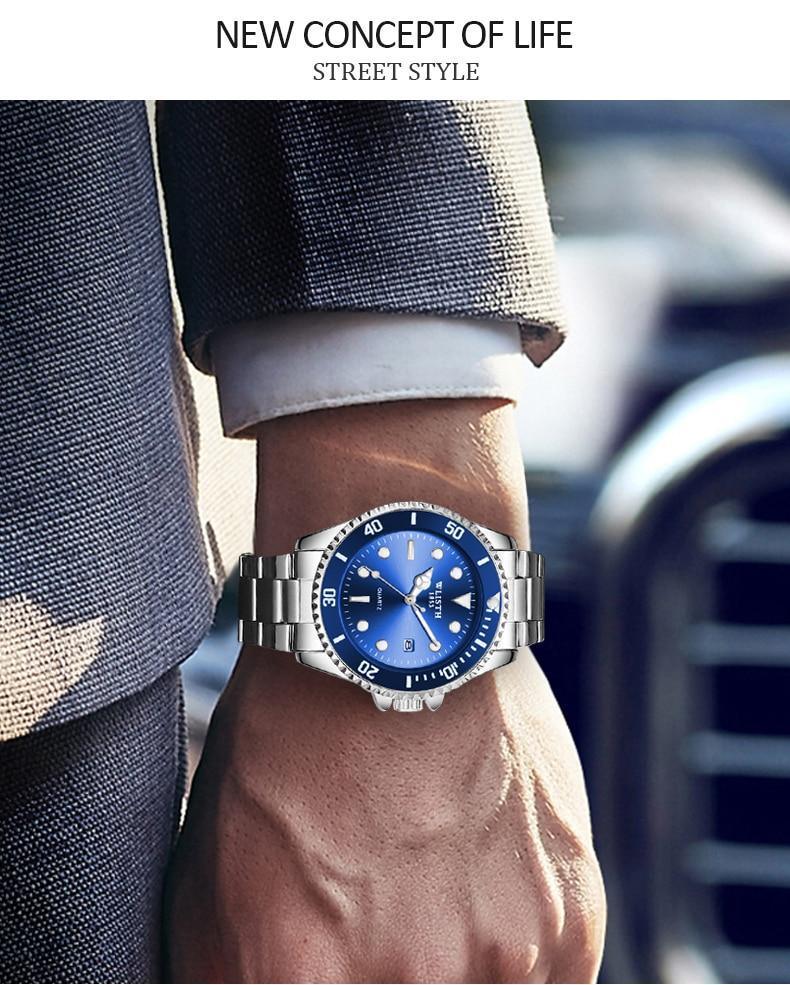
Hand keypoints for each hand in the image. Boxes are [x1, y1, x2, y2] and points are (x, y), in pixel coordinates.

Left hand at [166, 399, 604, 982]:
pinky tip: (478, 893)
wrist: (394, 635)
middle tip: (378, 920)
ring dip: (455, 973)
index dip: (310, 980)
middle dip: (378, 973)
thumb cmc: (293, 737)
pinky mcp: (573, 925)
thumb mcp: (209, 870)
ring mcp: (503, 960)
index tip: (330, 958)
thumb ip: (233, 974)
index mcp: (292, 976)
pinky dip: (511, 958)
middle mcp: (408, 984)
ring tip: (429, 901)